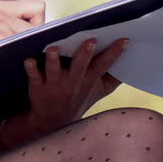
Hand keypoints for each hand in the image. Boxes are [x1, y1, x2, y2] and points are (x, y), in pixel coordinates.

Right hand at [0, 0, 45, 57]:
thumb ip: (17, 19)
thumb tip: (46, 26)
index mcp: (2, 7)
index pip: (39, 6)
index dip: (38, 20)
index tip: (28, 31)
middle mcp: (1, 13)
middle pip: (40, 23)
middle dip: (34, 36)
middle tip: (18, 45)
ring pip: (33, 37)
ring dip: (26, 47)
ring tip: (10, 51)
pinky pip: (22, 49)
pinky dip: (18, 56)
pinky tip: (6, 58)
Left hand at [0, 37, 128, 147]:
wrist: (51, 122)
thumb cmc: (77, 99)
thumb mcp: (98, 91)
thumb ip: (114, 78)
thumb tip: (133, 62)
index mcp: (88, 81)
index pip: (103, 65)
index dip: (114, 53)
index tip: (124, 40)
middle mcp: (73, 83)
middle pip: (80, 67)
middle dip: (85, 54)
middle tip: (91, 41)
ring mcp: (55, 85)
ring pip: (54, 71)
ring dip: (54, 60)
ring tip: (54, 49)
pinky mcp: (38, 87)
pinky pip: (34, 77)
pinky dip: (31, 68)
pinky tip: (29, 60)